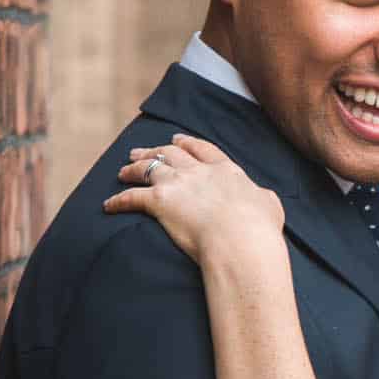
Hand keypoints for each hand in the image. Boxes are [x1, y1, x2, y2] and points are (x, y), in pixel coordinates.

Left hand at [104, 134, 282, 263]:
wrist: (240, 240)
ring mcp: (177, 184)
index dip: (188, 143)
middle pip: (170, 153)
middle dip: (155, 150)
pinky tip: (108, 204)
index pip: (202, 149)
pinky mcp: (158, 202)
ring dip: (133, 168)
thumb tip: (261, 197)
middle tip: (142, 151)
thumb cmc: (259, 228)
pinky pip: (131, 197)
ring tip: (123, 170)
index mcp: (225, 170)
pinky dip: (118, 200)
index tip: (179, 139)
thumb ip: (262, 197)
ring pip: (148, 168)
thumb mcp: (270, 205)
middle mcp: (198, 171)